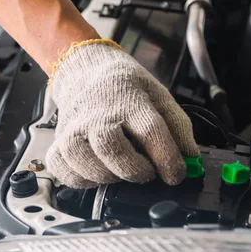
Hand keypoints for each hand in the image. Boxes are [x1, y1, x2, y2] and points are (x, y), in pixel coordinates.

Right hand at [45, 41, 199, 187]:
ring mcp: (75, 127)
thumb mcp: (159, 97)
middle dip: (134, 169)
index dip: (167, 158)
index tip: (177, 174)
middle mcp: (99, 113)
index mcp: (131, 100)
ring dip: (107, 176)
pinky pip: (63, 169)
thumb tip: (192, 158)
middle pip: (110, 146)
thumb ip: (178, 127)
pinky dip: (80, 179)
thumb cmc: (126, 88)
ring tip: (121, 172)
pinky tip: (97, 173)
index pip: (150, 130)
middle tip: (147, 173)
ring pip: (83, 160)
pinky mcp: (59, 141)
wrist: (87, 72)